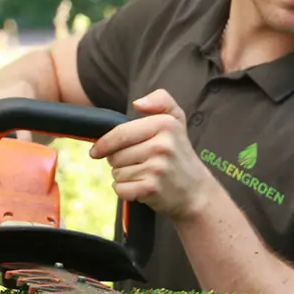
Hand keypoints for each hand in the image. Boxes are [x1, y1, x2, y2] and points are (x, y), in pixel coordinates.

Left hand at [88, 89, 214, 220]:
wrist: (196, 192)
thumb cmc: (180, 154)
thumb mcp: (177, 121)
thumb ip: (161, 100)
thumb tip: (137, 103)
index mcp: (165, 124)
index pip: (120, 132)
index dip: (104, 142)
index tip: (97, 150)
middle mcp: (162, 145)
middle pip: (115, 154)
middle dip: (119, 161)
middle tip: (137, 163)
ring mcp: (157, 167)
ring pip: (117, 172)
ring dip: (124, 176)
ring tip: (144, 174)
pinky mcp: (151, 188)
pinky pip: (120, 188)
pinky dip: (125, 191)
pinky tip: (142, 187)